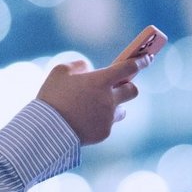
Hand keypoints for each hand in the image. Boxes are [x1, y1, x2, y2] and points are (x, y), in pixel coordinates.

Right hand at [35, 55, 153, 144]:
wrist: (45, 130)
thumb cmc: (52, 97)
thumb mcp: (60, 72)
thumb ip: (78, 66)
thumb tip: (88, 68)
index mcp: (100, 81)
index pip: (129, 68)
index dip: (140, 61)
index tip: (146, 58)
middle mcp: (109, 99)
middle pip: (133, 90)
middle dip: (128, 86)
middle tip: (118, 86)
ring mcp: (108, 118)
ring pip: (121, 110)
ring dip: (113, 106)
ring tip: (95, 107)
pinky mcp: (104, 133)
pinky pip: (108, 124)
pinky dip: (100, 121)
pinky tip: (85, 121)